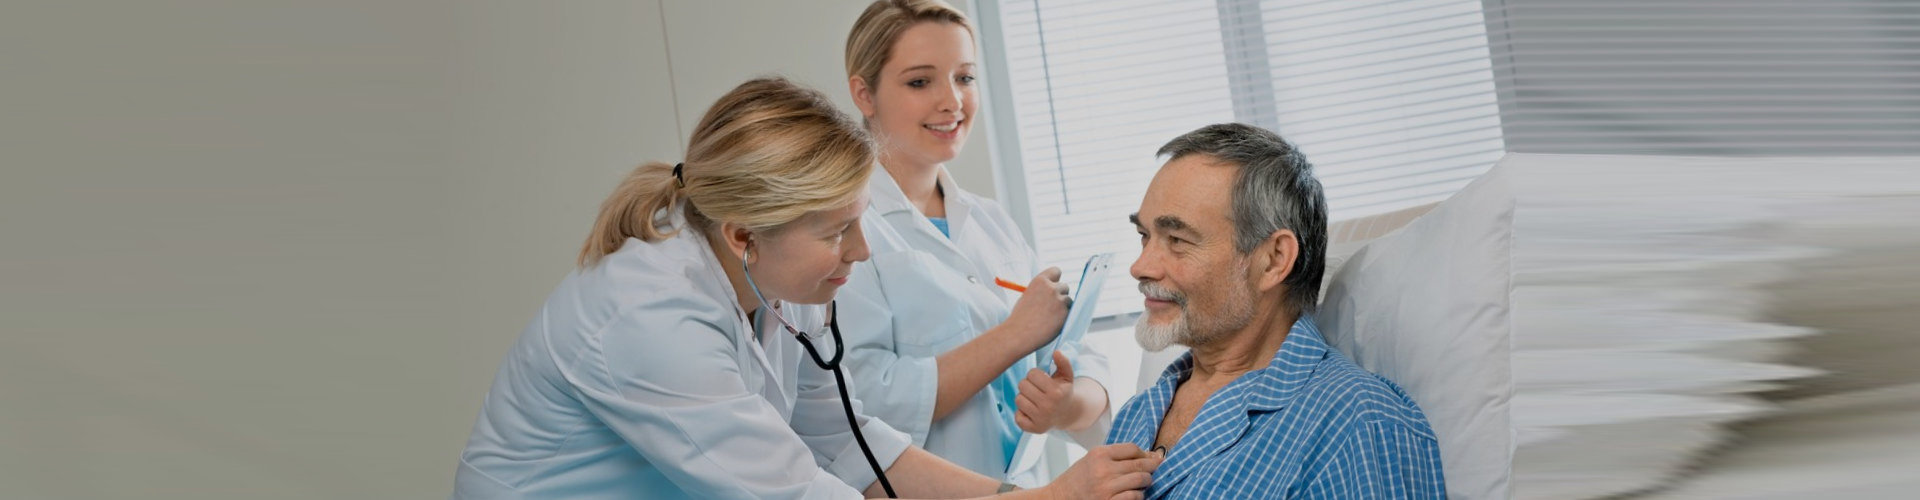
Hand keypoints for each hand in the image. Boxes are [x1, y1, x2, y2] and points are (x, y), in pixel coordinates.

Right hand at [1003, 267, 1070, 351]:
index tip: (1054, 286)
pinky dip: (1064, 317)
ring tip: (1050, 317)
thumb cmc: (1020, 317)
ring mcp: (1060, 300)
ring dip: (1063, 307)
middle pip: (1065, 286)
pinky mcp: (1065, 313)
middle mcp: (1051, 288)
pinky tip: (1053, 323)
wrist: (1018, 334)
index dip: (1056, 279)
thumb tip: (1054, 289)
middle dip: (1060, 295)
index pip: (1056, 271)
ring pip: (1068, 301)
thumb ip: (1041, 291)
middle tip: (1052, 306)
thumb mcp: (1027, 296)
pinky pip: (1070, 312)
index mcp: (1040, 281)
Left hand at [1015, 351, 1078, 432]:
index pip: (1032, 374)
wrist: (1068, 414)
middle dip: (1028, 385)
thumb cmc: (1063, 391)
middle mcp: (1048, 406)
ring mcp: (1040, 419)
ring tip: (1034, 399)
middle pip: (1022, 385)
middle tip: (1037, 389)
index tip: (1042, 380)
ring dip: (1024, 397)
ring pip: (1018, 399)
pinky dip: (1022, 413)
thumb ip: (1063, 362)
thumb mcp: (1066, 376)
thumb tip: (1056, 352)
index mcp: (1056, 392)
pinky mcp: (1034, 429)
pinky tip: (1031, 411)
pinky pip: (1017, 417)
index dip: (1035, 375)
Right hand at [1039, 443, 1159, 499]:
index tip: (1151, 456)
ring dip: (1146, 481)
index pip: (1132, 448)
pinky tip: (1135, 494)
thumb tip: (1145, 455)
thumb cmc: (1077, 479)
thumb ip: (1115, 456)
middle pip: (1139, 464)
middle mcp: (1103, 469)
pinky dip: (1138, 495)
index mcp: (1099, 454)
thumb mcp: (1092, 459)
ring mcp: (1106, 487)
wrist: (1059, 498)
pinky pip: (1134, 496)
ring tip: (1144, 482)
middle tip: (1156, 467)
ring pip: (1140, 480)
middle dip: (1152, 466)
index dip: (1145, 453)